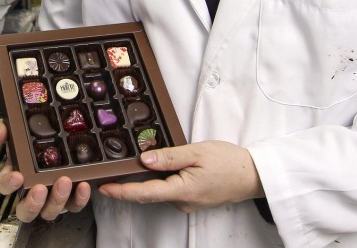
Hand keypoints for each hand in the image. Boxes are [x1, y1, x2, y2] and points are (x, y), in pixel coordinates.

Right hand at [0, 119, 91, 221]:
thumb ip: (3, 128)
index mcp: (15, 175)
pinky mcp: (70, 199)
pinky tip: (83, 185)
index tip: (17, 177)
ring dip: (56, 200)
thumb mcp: (16, 129)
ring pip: (49, 212)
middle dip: (32, 203)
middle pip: (25, 211)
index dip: (9, 185)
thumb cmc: (34, 140)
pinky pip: (74, 205)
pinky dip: (79, 199)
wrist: (62, 138)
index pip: (5, 186)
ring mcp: (50, 199)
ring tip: (64, 181)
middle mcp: (31, 192)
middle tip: (40, 188)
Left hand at [97, 140, 263, 213]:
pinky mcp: (192, 199)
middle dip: (128, 184)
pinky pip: (170, 190)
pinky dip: (161, 180)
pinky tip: (158, 167)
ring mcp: (187, 203)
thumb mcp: (197, 152)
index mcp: (182, 190)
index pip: (144, 193)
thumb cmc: (229, 161)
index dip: (121, 192)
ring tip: (131, 164)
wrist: (253, 175)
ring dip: (146, 180)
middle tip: (110, 171)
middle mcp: (182, 202)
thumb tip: (144, 160)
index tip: (103, 188)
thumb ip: (169, 156)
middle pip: (149, 193)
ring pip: (160, 191)